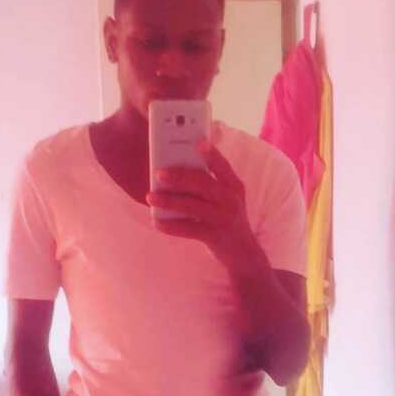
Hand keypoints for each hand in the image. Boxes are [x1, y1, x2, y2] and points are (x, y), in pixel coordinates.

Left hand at [146, 141, 259, 271]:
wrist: (243, 253)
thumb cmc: (227, 218)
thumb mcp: (226, 198)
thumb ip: (209, 183)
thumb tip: (177, 170)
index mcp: (234, 186)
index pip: (223, 166)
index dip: (211, 154)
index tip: (197, 142)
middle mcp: (231, 200)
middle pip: (204, 184)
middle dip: (180, 177)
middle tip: (159, 173)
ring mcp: (223, 218)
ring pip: (193, 206)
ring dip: (170, 200)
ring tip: (151, 197)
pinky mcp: (214, 236)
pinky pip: (189, 229)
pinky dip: (171, 226)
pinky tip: (157, 222)